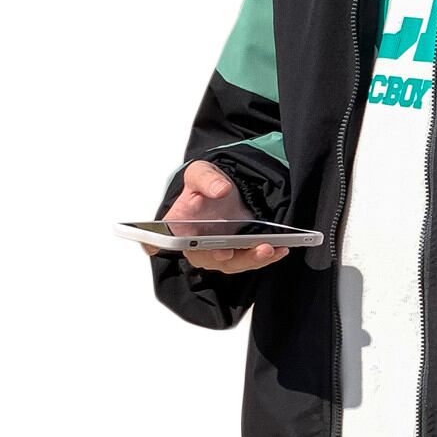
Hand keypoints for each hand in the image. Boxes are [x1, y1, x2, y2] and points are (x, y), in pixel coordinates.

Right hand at [142, 160, 289, 271]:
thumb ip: (207, 178)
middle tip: (232, 251)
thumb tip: (219, 189)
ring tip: (270, 248)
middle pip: (203, 257)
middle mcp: (194, 244)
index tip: (162, 245)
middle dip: (222, 256)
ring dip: (251, 259)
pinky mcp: (236, 254)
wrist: (226, 190)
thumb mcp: (202, 172)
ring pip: (231, 264)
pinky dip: (266, 257)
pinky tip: (280, 249)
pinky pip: (249, 261)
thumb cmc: (206, 184)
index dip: (155, 244)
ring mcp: (216, 252)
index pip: (155, 239)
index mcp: (176, 224)